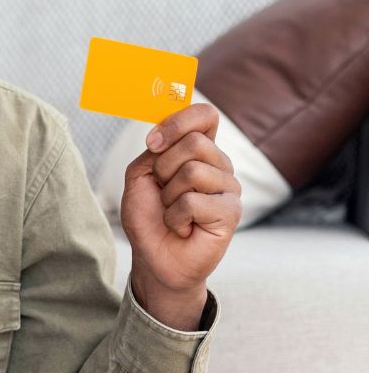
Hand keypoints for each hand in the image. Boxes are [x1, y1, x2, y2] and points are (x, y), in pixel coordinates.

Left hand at [121, 103, 240, 327]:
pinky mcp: (231, 212)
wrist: (154, 257)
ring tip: (172, 211)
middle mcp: (219, 165)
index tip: (154, 142)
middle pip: (194, 142)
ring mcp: (229, 188)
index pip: (205, 115)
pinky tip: (181, 227)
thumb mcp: (140, 176)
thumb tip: (164, 134)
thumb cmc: (149, 216)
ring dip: (168, 195)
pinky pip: (194, 201)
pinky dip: (175, 217)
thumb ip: (153, 150)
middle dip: (164, 168)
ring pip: (193, 171)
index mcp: (199, 150)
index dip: (179, 121)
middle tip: (162, 191)